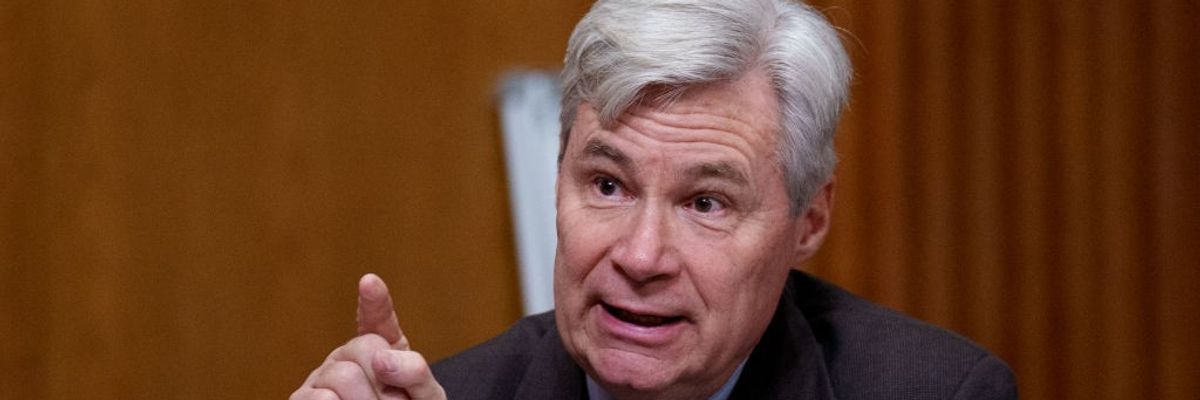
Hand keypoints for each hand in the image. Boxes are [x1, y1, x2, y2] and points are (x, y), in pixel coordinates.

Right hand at [290, 274, 446, 399]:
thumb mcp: (424, 396)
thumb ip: (414, 372)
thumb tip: (382, 358)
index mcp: (382, 349)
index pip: (378, 320)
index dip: (375, 302)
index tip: (370, 282)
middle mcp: (347, 357)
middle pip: (364, 347)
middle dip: (384, 382)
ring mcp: (322, 378)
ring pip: (342, 376)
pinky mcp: (302, 399)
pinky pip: (320, 398)